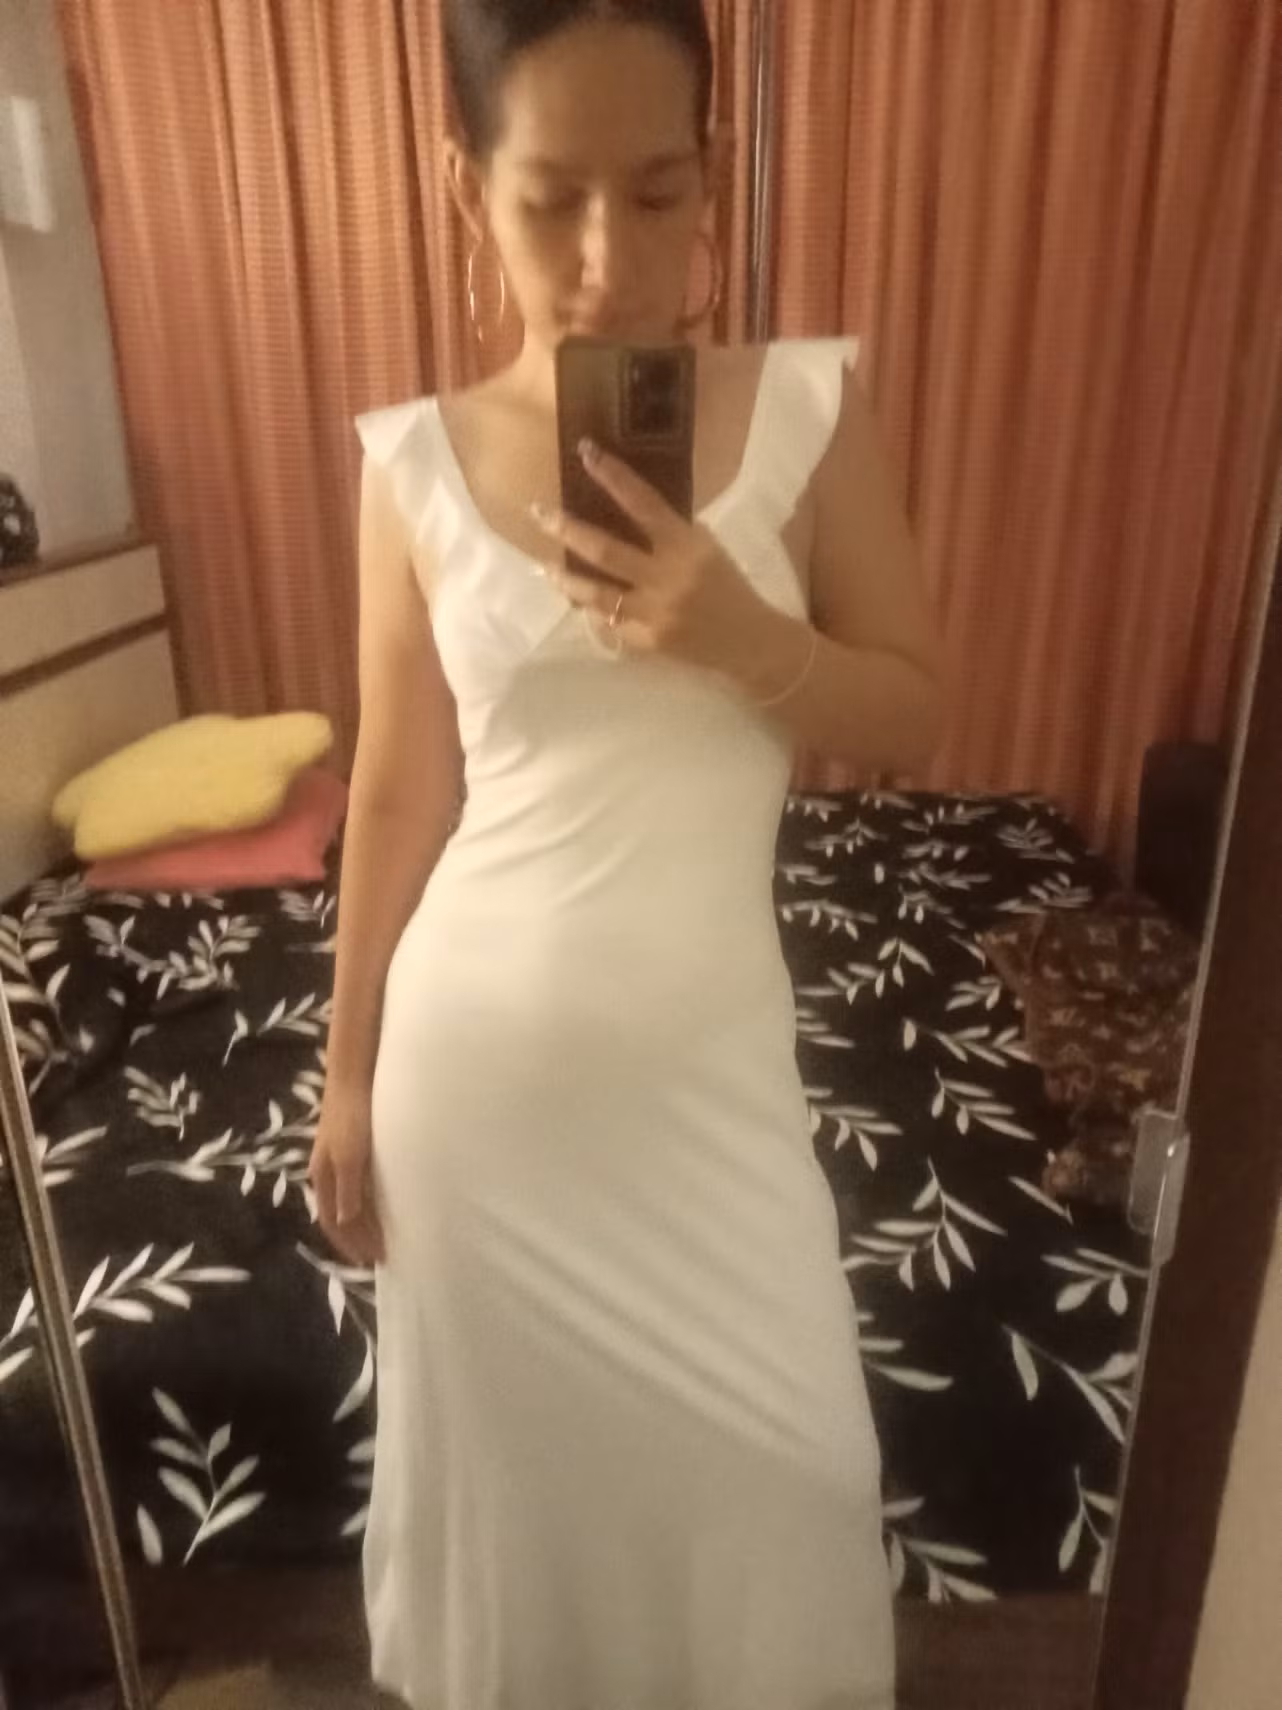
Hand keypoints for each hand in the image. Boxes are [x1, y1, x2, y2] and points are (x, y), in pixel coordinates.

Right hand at [308, 1088, 384, 1267]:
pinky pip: (357, 1185)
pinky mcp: (351, 1147)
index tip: (371, 1260)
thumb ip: (349, 1188)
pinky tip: (381, 1202)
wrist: (354, 1077)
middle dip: (356, 1238)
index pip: (333, 1221)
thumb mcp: (350, 1155)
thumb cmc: (352, 1115)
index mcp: (323, 1176)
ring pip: (347, 1201)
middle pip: (339, 1215)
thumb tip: (346, 1222)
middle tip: (379, 1256)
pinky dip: (366, 1202)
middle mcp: (326, 1172)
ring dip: (362, 1222)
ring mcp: (337, 1159)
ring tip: (380, 1237)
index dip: (350, 1243)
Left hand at [529, 438, 771, 673]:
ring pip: (598, 594)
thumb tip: (629, 511)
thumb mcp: (707, 549)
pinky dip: (593, 612)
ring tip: (544, 567)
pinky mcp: (648, 641)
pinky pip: (610, 624)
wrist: (751, 642)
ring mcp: (655, 613)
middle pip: (605, 550)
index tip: (586, 452)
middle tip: (539, 513)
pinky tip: (579, 603)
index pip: (644, 503)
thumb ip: (671, 533)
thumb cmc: (729, 586)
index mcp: (686, 546)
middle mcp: (667, 577)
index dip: (613, 477)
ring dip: (566, 578)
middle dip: (567, 530)